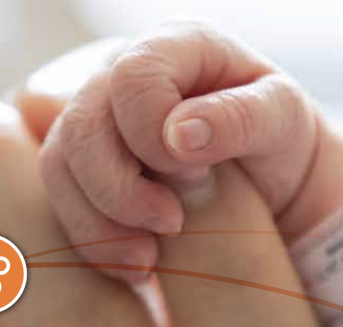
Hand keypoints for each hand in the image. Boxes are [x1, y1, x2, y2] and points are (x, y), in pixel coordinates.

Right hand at [33, 21, 342, 283]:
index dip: (152, 132)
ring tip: (150, 260)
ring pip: (60, 166)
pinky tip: (137, 264)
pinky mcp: (84, 165)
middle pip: (81, 126)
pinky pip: (62, 200)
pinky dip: (94, 241)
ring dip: (100, 224)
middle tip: (172, 224)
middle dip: (120, 190)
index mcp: (174, 46)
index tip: (198, 170)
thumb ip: (239, 117)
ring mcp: (96, 119)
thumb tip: (178, 135)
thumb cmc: (277, 137)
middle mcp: (121, 75)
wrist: (268, 178)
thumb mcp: (283, 119)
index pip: (132, 78)